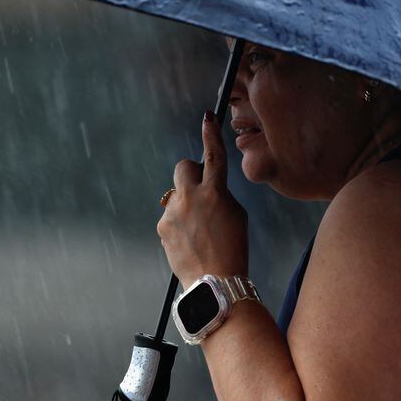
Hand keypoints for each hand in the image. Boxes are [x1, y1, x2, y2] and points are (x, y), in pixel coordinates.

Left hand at [157, 111, 248, 288]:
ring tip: (199, 231)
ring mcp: (173, 213)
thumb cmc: (233, 249)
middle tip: (200, 191)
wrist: (215, 282)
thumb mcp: (237, 215)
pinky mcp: (162, 227)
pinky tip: (190, 241)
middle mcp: (190, 197)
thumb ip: (221, 195)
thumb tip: (208, 190)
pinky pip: (171, 216)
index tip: (208, 118)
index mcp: (215, 192)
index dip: (211, 134)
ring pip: (177, 196)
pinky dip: (179, 224)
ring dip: (186, 206)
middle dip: (191, 174)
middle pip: (183, 167)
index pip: (213, 155)